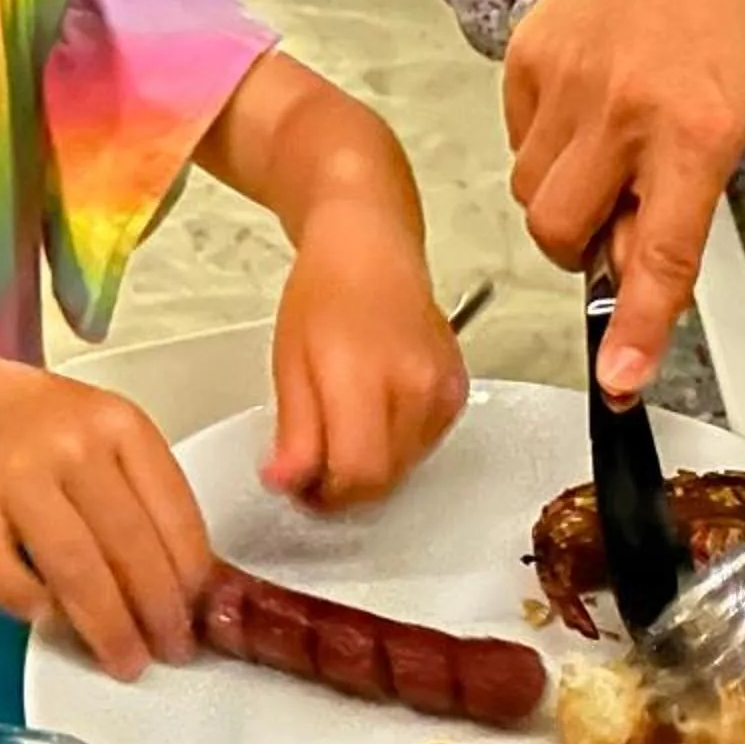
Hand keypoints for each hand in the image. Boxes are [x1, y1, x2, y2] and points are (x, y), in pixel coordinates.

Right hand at [0, 346, 213, 681]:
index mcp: (117, 422)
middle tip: (170, 651)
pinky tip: (50, 624)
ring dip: (107, 628)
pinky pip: (6, 578)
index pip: (176, 514)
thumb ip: (140, 493)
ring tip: (123, 660)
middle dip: (159, 615)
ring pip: (77, 571)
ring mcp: (13, 474)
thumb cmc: (24, 426)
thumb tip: (197, 584)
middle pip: (132, 548)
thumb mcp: (95, 433)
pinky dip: (32, 609)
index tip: (201, 616)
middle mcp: (70, 443)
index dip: (193, 578)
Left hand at [262, 206, 471, 508]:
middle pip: (383, 480)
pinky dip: (395, 448)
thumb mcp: (289, 363)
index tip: (299, 488)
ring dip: (370, 469)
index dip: (325, 496)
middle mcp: (415, 387)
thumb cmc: (323, 295)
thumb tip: (287, 484)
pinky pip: (424, 448)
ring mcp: (443, 391)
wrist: (370, 247)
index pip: (357, 474)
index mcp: (364, 376)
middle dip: (343, 489)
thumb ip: (295, 431)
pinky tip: (373, 415)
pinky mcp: (457, 393)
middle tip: (311, 468)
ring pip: (405, 469)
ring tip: (341, 432)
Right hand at [502, 0, 744, 401]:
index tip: (618, 379)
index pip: (661, 253)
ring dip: (561, 191)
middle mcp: (627, 110)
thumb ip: (679, 207)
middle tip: (611, 210)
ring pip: (529, 193)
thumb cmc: (717, 35)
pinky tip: (582, 103)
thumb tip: (628, 279)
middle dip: (577, 243)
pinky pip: (515, 142)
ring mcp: (568, 82)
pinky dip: (544, 143)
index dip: (637, 326)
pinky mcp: (525, 60)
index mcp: (697, 133)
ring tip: (604, 142)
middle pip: (560, 234)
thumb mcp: (730, 127)